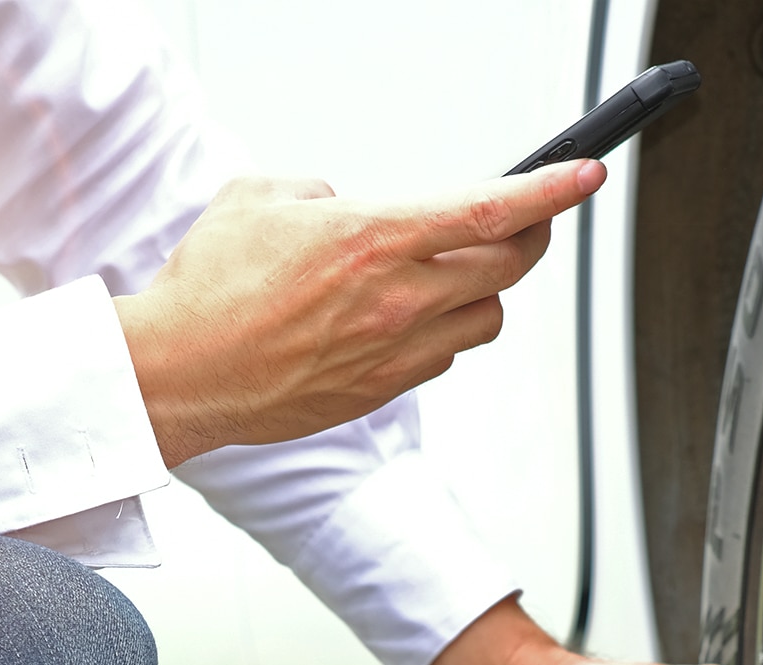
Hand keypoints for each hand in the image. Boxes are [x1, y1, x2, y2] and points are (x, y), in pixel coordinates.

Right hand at [113, 160, 606, 465]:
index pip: (490, 211)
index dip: (550, 192)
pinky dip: (442, 334)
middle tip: (526, 220)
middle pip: (508, 265)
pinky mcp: (380, 391)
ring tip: (455, 274)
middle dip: (530, 236)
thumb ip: (318, 190)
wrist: (178, 373)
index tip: (584, 176)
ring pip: (486, 318)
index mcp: (372, 238)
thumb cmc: (208, 286)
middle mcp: (395, 298)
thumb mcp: (259, 197)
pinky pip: (443, 358)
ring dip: (484, 290)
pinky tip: (408, 320)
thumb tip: (344, 205)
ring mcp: (393, 351)